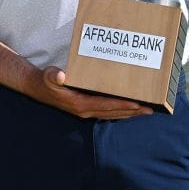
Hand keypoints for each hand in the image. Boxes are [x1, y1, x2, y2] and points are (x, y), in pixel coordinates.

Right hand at [36, 67, 155, 119]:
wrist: (38, 88)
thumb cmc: (46, 80)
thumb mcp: (49, 76)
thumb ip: (54, 75)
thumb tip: (60, 75)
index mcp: (79, 104)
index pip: (106, 105)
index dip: (122, 105)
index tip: (137, 104)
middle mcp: (85, 111)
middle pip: (113, 113)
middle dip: (132, 112)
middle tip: (150, 110)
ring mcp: (86, 111)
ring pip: (112, 114)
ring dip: (129, 113)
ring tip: (145, 111)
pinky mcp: (86, 109)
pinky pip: (107, 112)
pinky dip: (120, 111)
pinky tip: (129, 109)